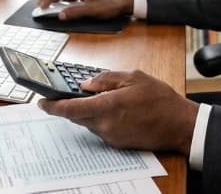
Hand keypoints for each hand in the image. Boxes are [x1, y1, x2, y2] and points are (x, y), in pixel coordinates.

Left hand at [38, 70, 197, 154]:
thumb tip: (87, 84)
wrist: (180, 126)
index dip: (52, 106)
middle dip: (69, 105)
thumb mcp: (134, 77)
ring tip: (98, 98)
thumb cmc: (160, 100)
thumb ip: (107, 79)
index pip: (71, 108)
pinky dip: (98, 118)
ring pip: (87, 122)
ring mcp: (111, 136)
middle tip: (64, 94)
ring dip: (86, 111)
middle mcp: (106, 125)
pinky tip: (111, 109)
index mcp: (108, 106)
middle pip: (76, 116)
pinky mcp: (117, 143)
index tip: (40, 101)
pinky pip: (99, 129)